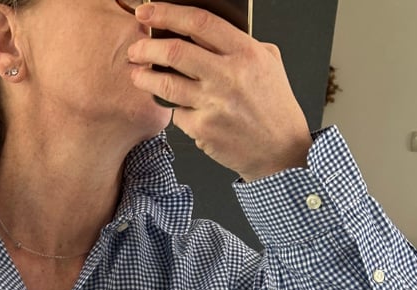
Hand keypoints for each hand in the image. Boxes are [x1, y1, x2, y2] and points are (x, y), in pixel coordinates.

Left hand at [127, 3, 312, 180]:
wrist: (280, 150)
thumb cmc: (273, 107)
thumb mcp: (268, 63)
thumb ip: (240, 44)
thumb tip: (204, 32)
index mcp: (245, 52)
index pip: (199, 23)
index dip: (167, 13)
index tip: (146, 13)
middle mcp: (228, 76)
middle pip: (175, 52)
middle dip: (146, 48)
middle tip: (135, 49)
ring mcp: (214, 104)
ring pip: (167, 85)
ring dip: (145, 79)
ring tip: (138, 75)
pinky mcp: (203, 129)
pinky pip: (177, 114)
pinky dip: (174, 110)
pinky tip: (177, 108)